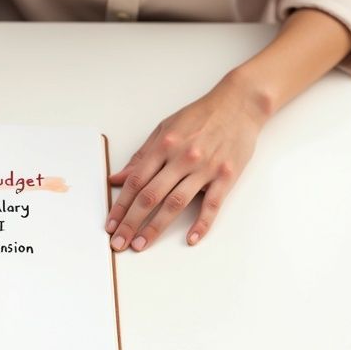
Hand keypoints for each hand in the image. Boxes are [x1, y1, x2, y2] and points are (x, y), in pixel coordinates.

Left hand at [106, 73, 268, 250]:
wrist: (240, 105)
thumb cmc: (201, 116)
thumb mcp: (164, 129)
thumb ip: (141, 156)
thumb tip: (117, 179)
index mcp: (164, 146)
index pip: (135, 182)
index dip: (120, 206)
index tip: (111, 224)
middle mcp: (182, 158)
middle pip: (150, 196)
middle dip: (131, 223)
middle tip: (119, 242)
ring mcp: (205, 168)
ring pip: (175, 203)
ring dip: (156, 227)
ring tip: (141, 245)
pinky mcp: (226, 176)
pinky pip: (212, 205)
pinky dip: (202, 223)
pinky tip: (191, 238)